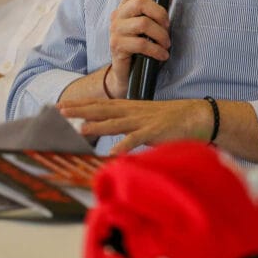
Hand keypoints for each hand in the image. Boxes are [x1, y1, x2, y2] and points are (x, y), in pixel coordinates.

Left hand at [58, 98, 210, 154]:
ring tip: (79, 128)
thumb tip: (116, 139)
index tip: (64, 104)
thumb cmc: (172, 121)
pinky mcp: (155, 131)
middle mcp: (134, 111)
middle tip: (60, 108)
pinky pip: (137, 139)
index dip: (83, 104)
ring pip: (116, 122)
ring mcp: (143, 121)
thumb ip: (130, 128)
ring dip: (97, 125)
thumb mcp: (146, 121)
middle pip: (103, 109)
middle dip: (81, 109)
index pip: (102, 104)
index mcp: (131, 108)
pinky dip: (124, 145)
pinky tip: (113, 153)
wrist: (197, 116)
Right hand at [105, 0, 171, 97]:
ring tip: (166, 44)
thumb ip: (159, 5)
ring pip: (143, 24)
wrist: (127, 73)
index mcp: (126, 5)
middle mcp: (118, 15)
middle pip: (140, 2)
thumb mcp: (152, 23)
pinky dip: (157, 50)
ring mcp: (115, 30)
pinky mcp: (117, 46)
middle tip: (168, 27)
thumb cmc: (142, 45)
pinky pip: (141, 44)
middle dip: (161, 14)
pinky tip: (162, 55)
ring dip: (161, 35)